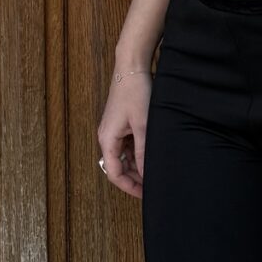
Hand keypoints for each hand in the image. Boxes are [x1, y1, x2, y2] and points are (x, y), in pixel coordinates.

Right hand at [96, 69, 149, 198]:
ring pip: (124, 157)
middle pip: (118, 167)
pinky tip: (151, 154)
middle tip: (154, 185)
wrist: (131, 67)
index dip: (130, 187)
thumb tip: (147, 174)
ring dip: (137, 165)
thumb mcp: (144, 126)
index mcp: (107, 139)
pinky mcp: (121, 123)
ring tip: (155, 171)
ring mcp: (113, 130)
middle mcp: (107, 137)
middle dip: (135, 178)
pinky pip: (127, 145)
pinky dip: (138, 153)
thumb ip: (144, 152)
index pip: (114, 174)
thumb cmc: (135, 92)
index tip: (146, 194)